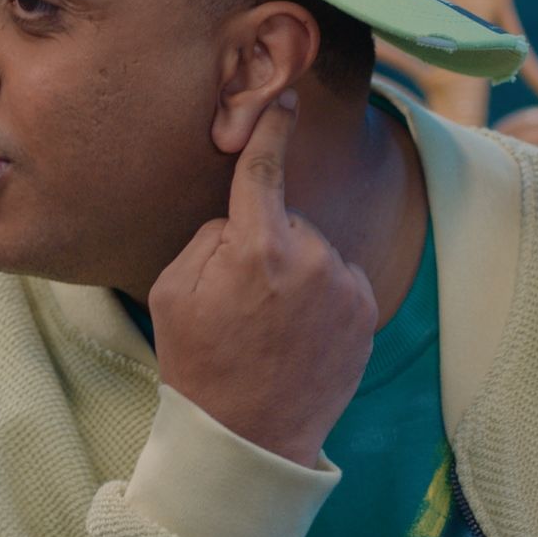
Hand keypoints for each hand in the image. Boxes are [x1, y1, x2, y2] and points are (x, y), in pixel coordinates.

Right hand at [148, 90, 378, 467]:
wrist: (247, 438)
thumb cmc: (198, 362)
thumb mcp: (170, 290)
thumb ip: (210, 236)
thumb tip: (242, 218)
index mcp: (256, 246)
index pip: (265, 168)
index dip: (273, 128)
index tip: (286, 98)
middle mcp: (311, 258)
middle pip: (287, 222)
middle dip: (267, 246)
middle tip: (242, 302)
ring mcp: (345, 287)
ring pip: (317, 254)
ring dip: (298, 276)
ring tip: (271, 329)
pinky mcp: (366, 314)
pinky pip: (341, 284)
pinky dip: (323, 301)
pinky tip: (299, 339)